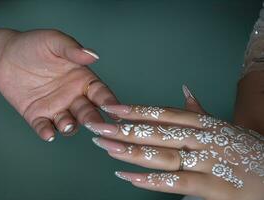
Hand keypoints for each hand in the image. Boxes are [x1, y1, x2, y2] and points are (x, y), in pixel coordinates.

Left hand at [0, 29, 118, 140]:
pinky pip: (44, 127)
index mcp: (82, 79)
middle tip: (95, 124)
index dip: (109, 101)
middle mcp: (72, 96)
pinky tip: (47, 133)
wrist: (3, 55)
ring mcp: (55, 108)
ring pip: (68, 123)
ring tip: (66, 124)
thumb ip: (72, 50)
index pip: (100, 93)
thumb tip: (93, 56)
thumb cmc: (32, 45)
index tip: (115, 110)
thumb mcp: (54, 42)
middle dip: (93, 119)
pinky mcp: (36, 116)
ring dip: (70, 126)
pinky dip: (46, 132)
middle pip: (87, 111)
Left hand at [85, 85, 263, 199]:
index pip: (163, 114)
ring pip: (163, 154)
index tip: (111, 108)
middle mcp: (203, 138)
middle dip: (124, 130)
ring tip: (106, 148)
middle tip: (97, 127)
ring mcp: (209, 161)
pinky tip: (128, 177)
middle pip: (157, 132)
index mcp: (204, 123)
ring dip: (131, 152)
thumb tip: (185, 89)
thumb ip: (199, 111)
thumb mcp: (224, 126)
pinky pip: (177, 181)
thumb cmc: (247, 150)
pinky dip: (151, 180)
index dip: (135, 111)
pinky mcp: (215, 186)